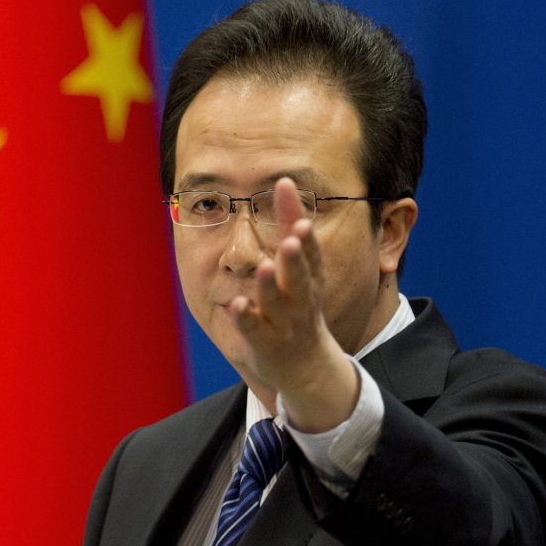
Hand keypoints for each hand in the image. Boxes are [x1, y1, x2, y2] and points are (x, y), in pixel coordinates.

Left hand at [229, 177, 359, 432]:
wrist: (303, 365)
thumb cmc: (298, 305)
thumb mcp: (301, 266)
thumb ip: (289, 225)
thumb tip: (285, 180)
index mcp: (309, 278)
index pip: (310, 253)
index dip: (305, 234)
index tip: (300, 215)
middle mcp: (300, 300)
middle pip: (299, 278)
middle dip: (296, 259)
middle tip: (293, 240)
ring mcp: (283, 323)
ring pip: (277, 303)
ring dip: (270, 286)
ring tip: (265, 267)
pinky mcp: (264, 342)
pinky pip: (253, 330)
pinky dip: (245, 318)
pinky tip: (235, 305)